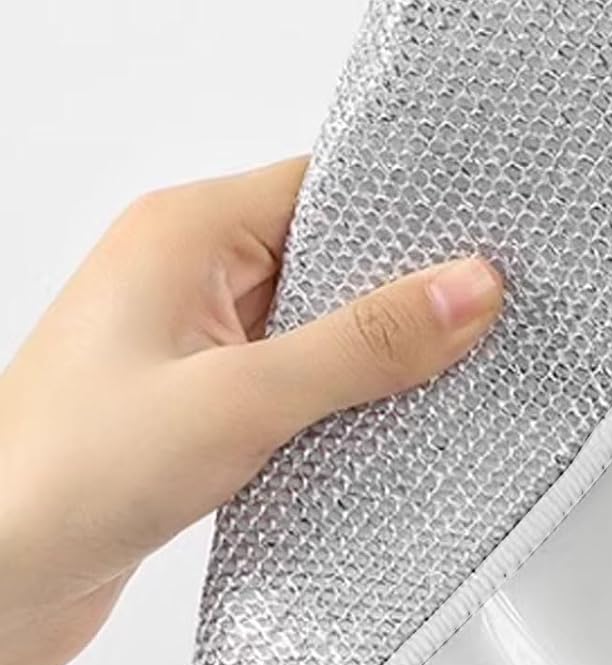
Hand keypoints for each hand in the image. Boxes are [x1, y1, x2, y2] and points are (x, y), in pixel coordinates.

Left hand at [0, 157, 504, 664]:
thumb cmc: (63, 478)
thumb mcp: (240, 401)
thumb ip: (363, 345)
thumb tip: (469, 287)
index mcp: (184, 234)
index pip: (327, 186)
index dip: (414, 211)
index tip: (495, 242)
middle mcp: (187, 277)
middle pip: (332, 257)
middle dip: (408, 293)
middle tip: (495, 321)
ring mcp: (192, 346)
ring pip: (320, 328)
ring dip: (377, 360)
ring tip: (458, 379)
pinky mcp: (200, 411)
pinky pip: (297, 386)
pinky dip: (345, 406)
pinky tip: (393, 433)